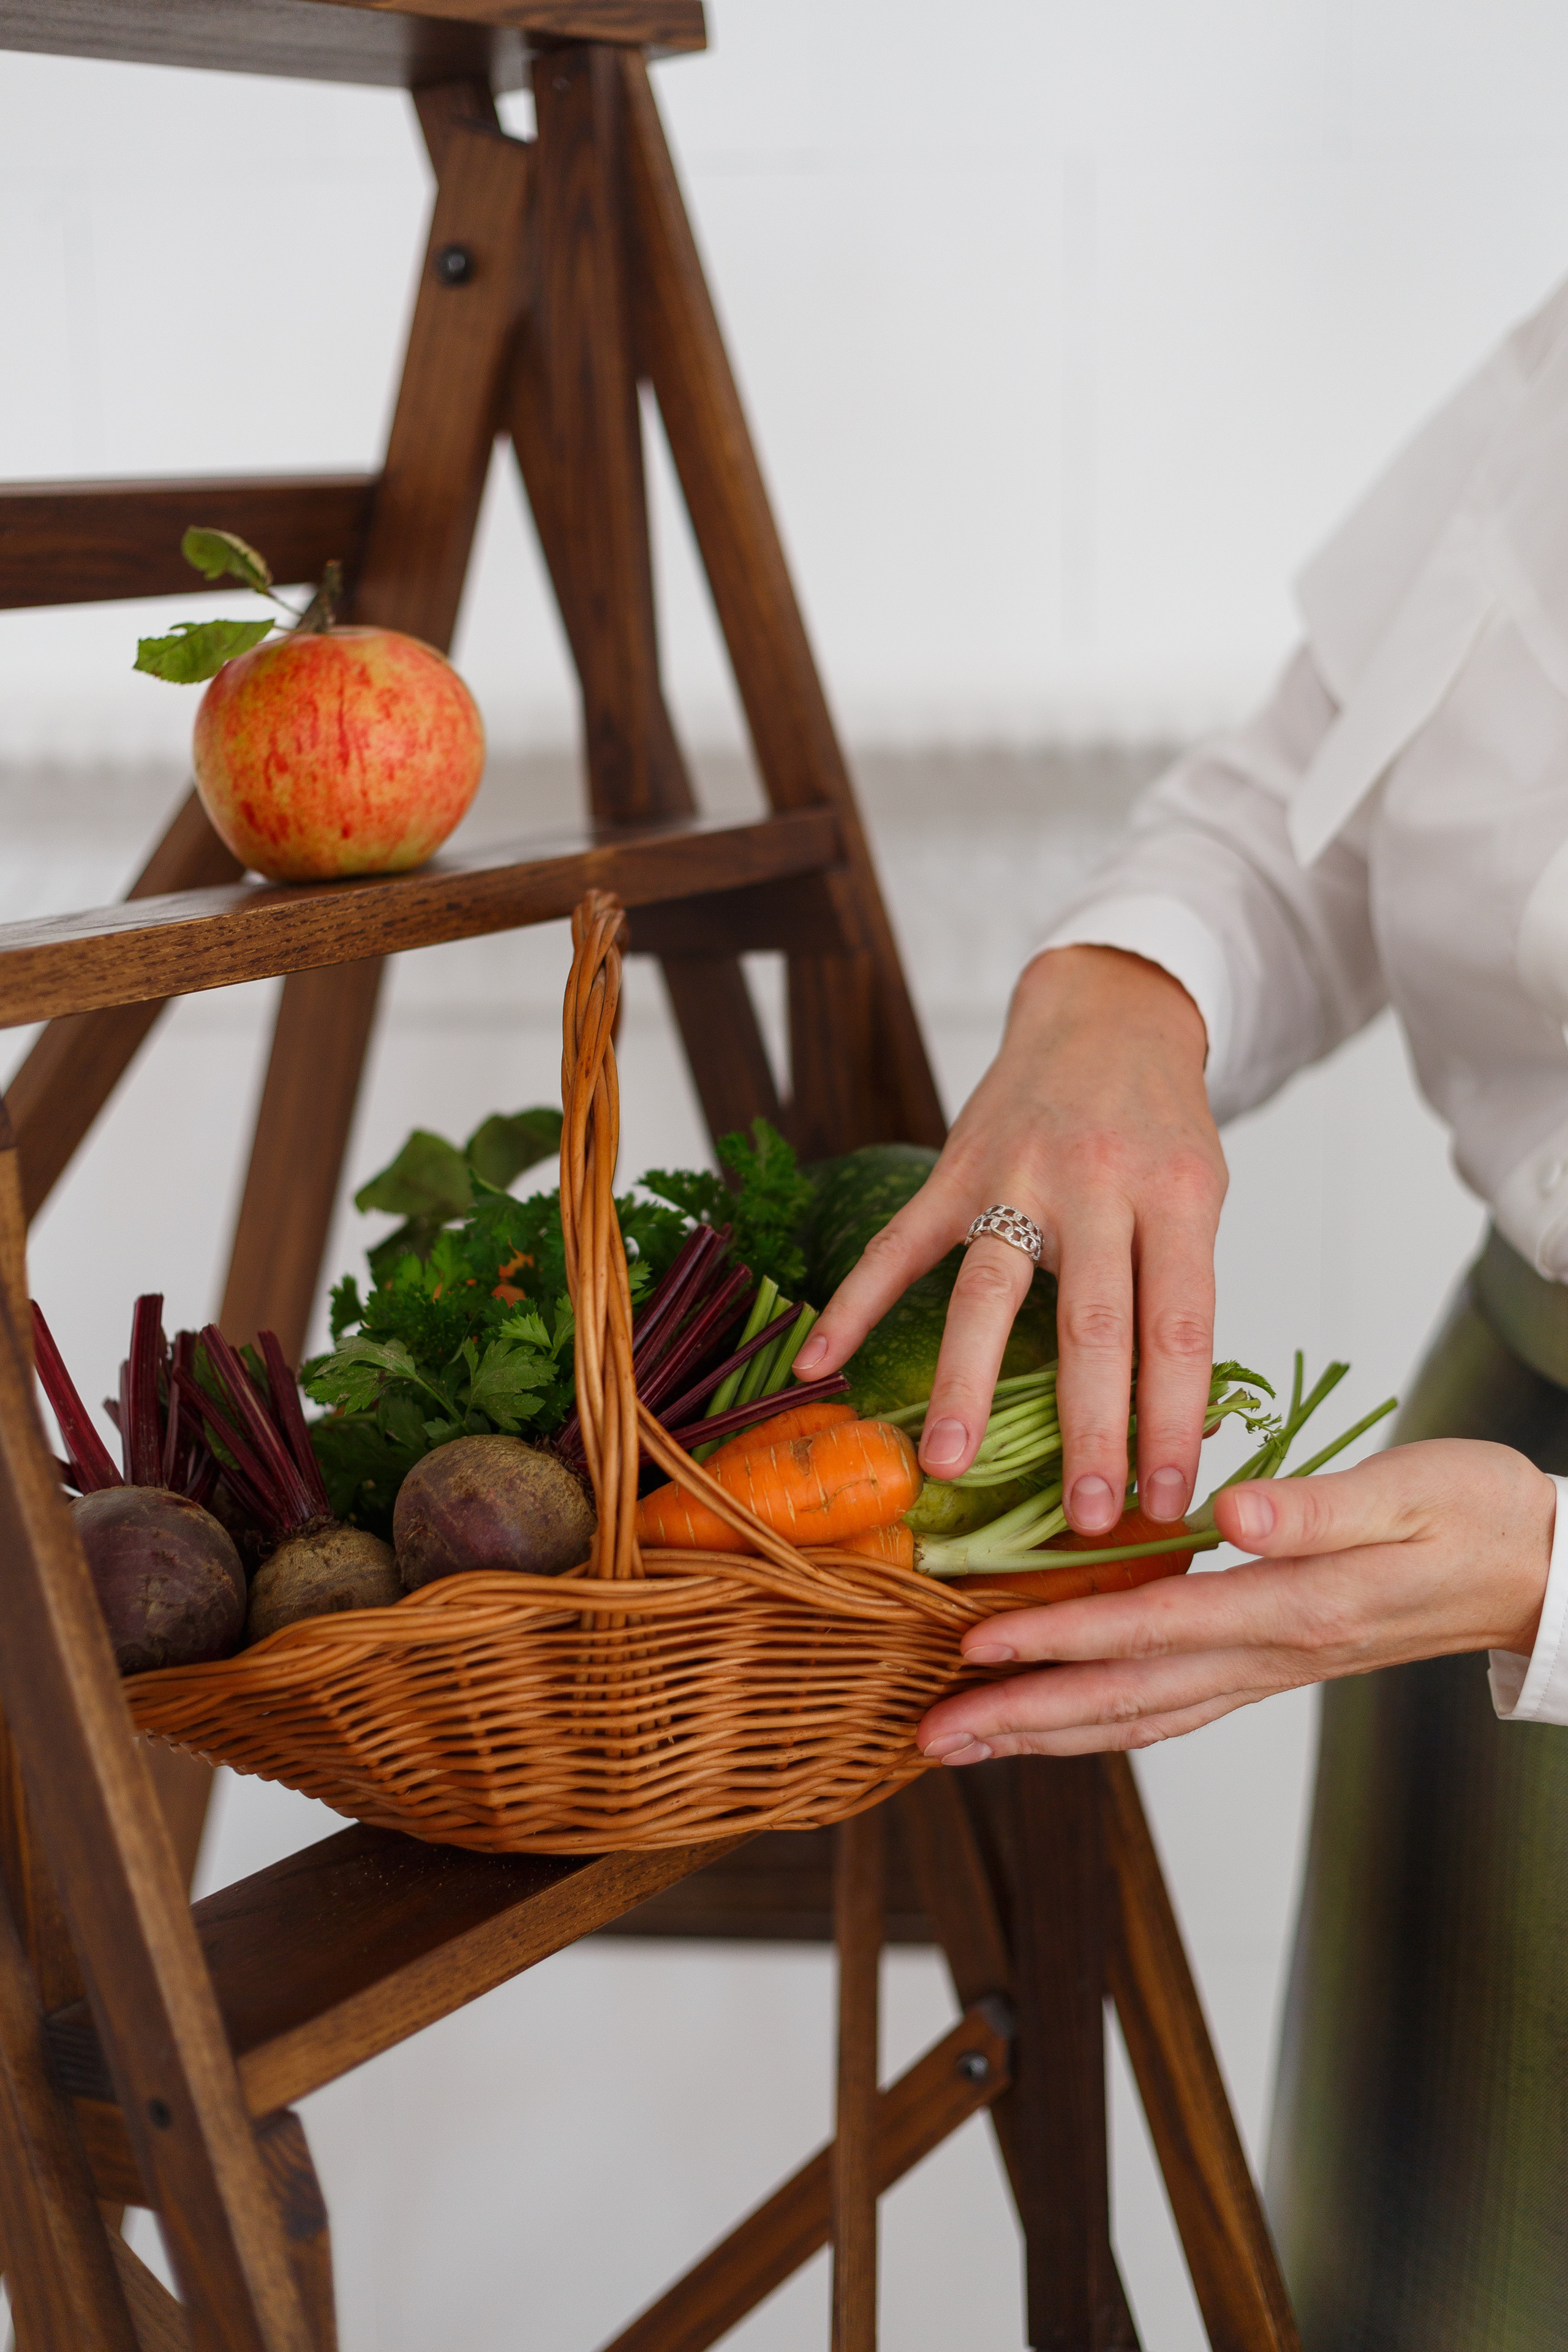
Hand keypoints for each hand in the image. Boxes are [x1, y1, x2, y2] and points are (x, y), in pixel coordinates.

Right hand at [792, 944, 1224, 1531]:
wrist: (1111, 1011)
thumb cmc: (1160, 1124)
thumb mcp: (1197, 1194)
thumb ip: (1176, 1287)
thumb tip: (1164, 1421)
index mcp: (1177, 1197)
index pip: (1181, 1330)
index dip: (1176, 1422)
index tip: (1174, 1503)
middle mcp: (1098, 1185)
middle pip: (1095, 1325)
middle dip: (1091, 1431)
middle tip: (1089, 1517)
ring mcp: (1018, 1174)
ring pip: (989, 1291)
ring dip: (968, 1384)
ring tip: (949, 1465)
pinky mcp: (955, 1166)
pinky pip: (899, 1245)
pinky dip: (853, 1304)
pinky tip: (818, 1363)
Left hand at [916, 1439, 1556, 1761]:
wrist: (1539, 1571)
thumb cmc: (1475, 1513)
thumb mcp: (1407, 1492)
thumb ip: (1316, 1508)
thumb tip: (1231, 1512)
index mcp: (1292, 1604)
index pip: (1148, 1628)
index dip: (1057, 1640)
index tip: (973, 1644)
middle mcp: (1270, 1652)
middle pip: (1124, 1698)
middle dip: (1021, 1718)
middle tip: (927, 1735)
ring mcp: (1268, 1667)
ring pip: (1139, 1716)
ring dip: (1046, 1733)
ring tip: (963, 1742)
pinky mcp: (1271, 1660)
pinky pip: (1170, 1706)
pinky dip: (1102, 1720)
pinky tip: (1056, 1723)